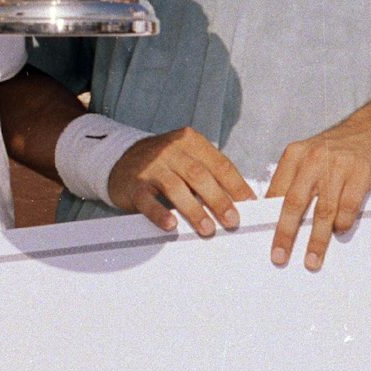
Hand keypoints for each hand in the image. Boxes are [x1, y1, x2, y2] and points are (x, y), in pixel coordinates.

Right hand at [108, 126, 255, 236]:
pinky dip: (160, 213)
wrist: (120, 159)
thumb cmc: (163, 163)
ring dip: (195, 210)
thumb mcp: (187, 158)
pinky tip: (171, 225)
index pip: (220, 164)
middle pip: (200, 175)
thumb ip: (209, 173)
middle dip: (219, 199)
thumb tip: (239, 201)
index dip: (237, 186)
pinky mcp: (134, 184)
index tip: (250, 205)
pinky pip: (148, 200)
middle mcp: (171, 150)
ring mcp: (151, 166)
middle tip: (232, 220)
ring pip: (176, 188)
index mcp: (190, 142)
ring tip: (208, 229)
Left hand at [265, 115, 370, 270]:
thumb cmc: (335, 151)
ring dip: (317, 240)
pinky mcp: (361, 172)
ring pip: (323, 210)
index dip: (269, 218)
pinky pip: (348, 206)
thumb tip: (275, 217)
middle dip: (286, 234)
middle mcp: (313, 158)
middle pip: (295, 203)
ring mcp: (338, 165)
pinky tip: (339, 231)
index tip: (264, 240)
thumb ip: (293, 181)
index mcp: (295, 155)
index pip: (277, 192)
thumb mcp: (308, 157)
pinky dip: (342, 223)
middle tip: (279, 257)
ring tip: (312, 259)